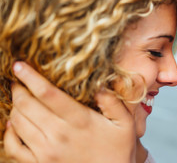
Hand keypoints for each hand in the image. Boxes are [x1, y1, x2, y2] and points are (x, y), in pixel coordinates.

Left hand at [4, 62, 136, 162]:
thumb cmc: (118, 151)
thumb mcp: (126, 124)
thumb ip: (113, 102)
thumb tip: (99, 84)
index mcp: (79, 121)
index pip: (48, 94)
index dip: (30, 77)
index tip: (19, 65)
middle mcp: (59, 135)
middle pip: (27, 105)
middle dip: (19, 88)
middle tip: (18, 79)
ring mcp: (46, 152)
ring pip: (18, 123)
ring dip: (14, 106)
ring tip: (18, 97)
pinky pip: (14, 147)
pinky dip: (9, 133)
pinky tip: (14, 123)